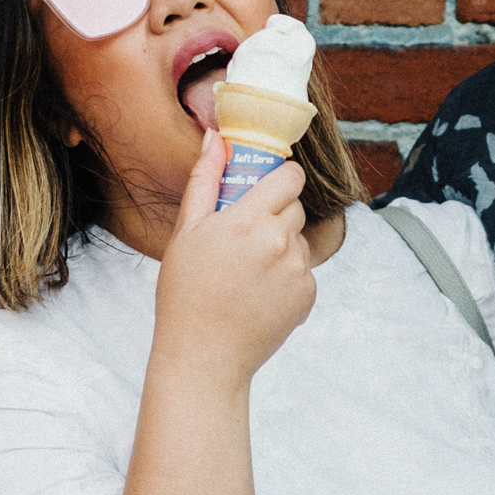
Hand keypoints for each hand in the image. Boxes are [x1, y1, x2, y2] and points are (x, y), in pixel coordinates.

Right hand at [153, 132, 315, 389]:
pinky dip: (287, 278)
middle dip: (275, 215)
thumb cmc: (186, 294)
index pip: (291, 176)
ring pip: (299, 240)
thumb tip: (215, 139)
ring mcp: (298, 270)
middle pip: (295, 207)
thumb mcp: (186, 232)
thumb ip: (204, 181)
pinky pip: (303, 271)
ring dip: (281, 247)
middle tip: (244, 238)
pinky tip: (258, 294)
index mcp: (250, 220)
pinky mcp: (308, 295)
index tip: (265, 188)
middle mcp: (281, 242)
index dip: (279, 179)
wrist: (204, 356)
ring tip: (246, 273)